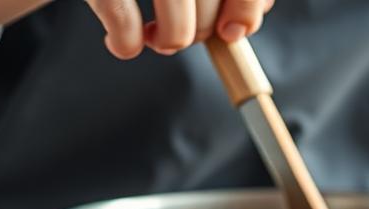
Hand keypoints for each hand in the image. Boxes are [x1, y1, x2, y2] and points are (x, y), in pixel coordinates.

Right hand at [83, 0, 276, 59]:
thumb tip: (247, 19)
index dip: (246, 7)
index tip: (234, 33)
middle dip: (202, 30)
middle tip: (182, 37)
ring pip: (174, 5)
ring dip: (172, 38)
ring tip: (158, 41)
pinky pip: (120, 13)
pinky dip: (126, 40)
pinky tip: (123, 44)